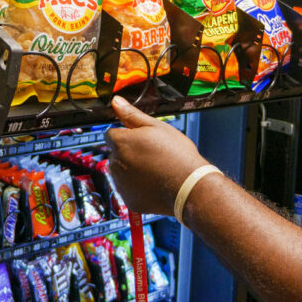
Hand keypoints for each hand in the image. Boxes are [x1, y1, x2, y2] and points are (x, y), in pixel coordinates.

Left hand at [105, 96, 209, 215]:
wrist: (190, 186)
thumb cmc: (177, 154)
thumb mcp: (156, 127)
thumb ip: (132, 115)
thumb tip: (116, 102)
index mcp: (121, 143)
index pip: (111, 134)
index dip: (126, 134)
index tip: (140, 139)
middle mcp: (115, 164)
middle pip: (115, 153)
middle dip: (128, 152)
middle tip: (152, 153)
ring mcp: (121, 184)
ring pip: (121, 172)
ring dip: (131, 169)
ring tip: (155, 168)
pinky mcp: (128, 199)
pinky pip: (127, 189)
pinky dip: (137, 186)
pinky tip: (154, 182)